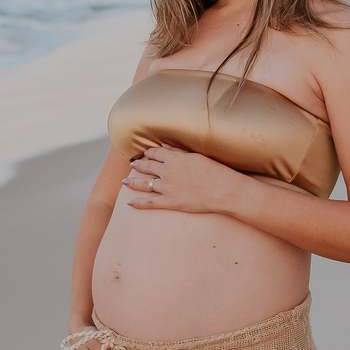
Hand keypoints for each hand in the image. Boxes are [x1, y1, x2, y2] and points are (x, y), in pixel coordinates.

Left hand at [122, 145, 239, 213]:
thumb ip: (179, 151)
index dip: (150, 153)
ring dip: (133, 182)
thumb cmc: (216, 171)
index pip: (157, 153)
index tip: (146, 153)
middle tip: (133, 165)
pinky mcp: (170, 202)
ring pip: (145, 184)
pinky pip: (150, 203)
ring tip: (125, 181)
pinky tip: (129, 203)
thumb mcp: (197, 156)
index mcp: (174, 159)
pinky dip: (138, 203)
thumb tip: (163, 145)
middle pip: (148, 167)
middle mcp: (167, 172)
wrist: (224, 191)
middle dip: (139, 166)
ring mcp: (167, 188)